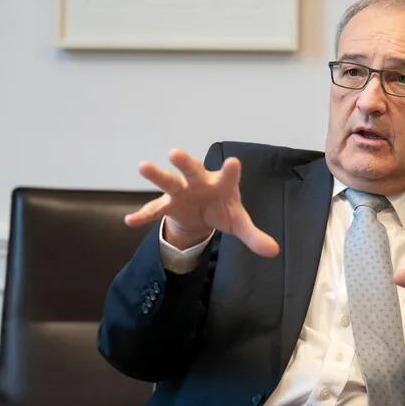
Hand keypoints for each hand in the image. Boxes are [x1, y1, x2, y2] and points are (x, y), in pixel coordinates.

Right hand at [124, 149, 278, 256]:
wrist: (203, 212)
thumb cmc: (223, 210)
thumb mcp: (239, 223)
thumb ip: (254, 235)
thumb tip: (273, 252)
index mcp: (221, 184)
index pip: (228, 176)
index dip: (230, 170)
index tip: (233, 162)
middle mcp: (199, 182)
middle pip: (192, 170)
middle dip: (184, 162)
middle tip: (175, 153)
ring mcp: (181, 191)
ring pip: (168, 181)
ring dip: (157, 175)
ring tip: (143, 166)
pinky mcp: (168, 204)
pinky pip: (154, 210)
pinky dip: (143, 215)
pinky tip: (130, 221)